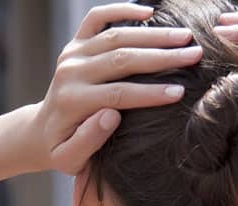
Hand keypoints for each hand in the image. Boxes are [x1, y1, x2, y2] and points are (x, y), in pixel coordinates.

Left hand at [25, 3, 200, 174]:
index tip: (180, 92)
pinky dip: (121, 9)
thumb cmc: (63, 149)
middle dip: (162, 57)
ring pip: (116, 36)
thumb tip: (111, 116)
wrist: (42, 131)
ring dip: (153, 34)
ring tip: (185, 37)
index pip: (117, 94)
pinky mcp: (75, 43)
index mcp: (72, 101)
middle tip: (195, 55)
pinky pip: (96, 18)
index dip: (150, 93)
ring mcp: (73, 54)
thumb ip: (87, 142)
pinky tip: (149, 12)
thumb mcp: (69, 159)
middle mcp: (71, 73)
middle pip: (121, 59)